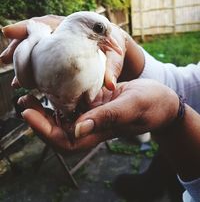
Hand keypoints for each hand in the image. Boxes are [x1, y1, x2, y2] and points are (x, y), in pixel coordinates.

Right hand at [0, 15, 143, 88]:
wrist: (118, 52)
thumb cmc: (117, 48)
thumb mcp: (116, 55)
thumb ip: (112, 68)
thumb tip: (109, 85)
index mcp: (75, 27)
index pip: (48, 22)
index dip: (27, 27)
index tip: (8, 32)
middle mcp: (64, 36)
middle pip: (36, 37)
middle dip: (18, 46)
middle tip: (3, 59)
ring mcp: (60, 48)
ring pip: (37, 52)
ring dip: (23, 64)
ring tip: (15, 80)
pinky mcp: (61, 60)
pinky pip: (44, 64)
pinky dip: (35, 73)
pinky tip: (28, 85)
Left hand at [18, 79, 178, 152]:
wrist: (162, 101)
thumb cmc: (151, 104)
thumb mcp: (131, 107)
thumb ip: (107, 117)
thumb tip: (77, 128)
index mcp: (99, 132)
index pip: (64, 140)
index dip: (43, 129)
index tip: (28, 112)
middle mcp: (91, 127)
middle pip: (58, 130)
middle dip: (37, 119)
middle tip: (23, 100)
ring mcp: (92, 115)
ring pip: (62, 117)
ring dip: (44, 108)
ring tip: (29, 93)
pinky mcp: (95, 104)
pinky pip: (72, 104)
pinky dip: (59, 96)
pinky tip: (51, 85)